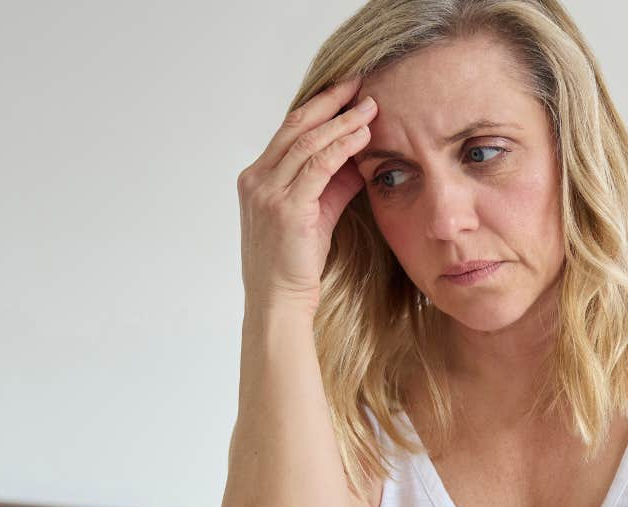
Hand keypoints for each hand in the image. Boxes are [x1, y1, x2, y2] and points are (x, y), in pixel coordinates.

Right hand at [236, 74, 376, 316]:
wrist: (279, 301)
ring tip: (370, 107)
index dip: (320, 106)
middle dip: (331, 101)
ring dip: (343, 121)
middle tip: (360, 84)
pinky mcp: (287, 208)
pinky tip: (363, 136)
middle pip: (296, 125)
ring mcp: (268, 192)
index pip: (289, 129)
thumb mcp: (316, 214)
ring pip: (308, 142)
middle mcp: (257, 179)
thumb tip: (359, 157)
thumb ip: (332, 184)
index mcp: (257, 177)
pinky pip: (318, 166)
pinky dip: (342, 146)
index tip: (347, 90)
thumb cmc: (296, 263)